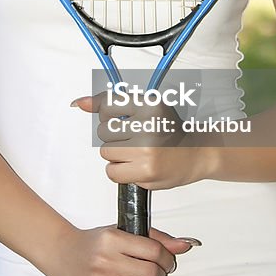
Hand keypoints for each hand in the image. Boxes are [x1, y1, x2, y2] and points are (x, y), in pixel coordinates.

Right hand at [48, 224, 200, 275]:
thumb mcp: (123, 232)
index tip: (168, 260)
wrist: (63, 255)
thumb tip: (186, 245)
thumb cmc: (96, 242)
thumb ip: (156, 238)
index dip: (168, 258)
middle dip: (162, 275)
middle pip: (150, 274)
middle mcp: (106, 261)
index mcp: (113, 239)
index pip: (153, 251)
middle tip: (161, 273)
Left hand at [72, 92, 210, 189]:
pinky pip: (112, 172)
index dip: (108, 115)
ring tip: (136, 152)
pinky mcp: (146, 171)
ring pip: (106, 153)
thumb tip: (78, 102)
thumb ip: (110, 103)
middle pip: (103, 131)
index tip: (119, 119)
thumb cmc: (168, 130)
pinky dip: (119, 171)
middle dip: (113, 137)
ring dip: (116, 155)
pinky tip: (134, 165)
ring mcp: (147, 149)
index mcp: (149, 104)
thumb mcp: (145, 107)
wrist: (196, 153)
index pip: (108, 105)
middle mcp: (148, 124)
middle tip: (133, 138)